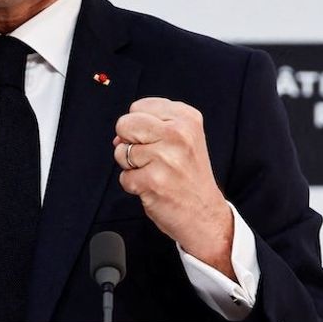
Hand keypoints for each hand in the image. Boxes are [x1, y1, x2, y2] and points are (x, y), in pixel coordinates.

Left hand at [113, 97, 234, 278]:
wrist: (205, 214)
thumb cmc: (188, 174)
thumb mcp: (184, 138)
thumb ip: (151, 126)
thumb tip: (117, 137)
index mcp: (187, 118)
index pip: (138, 107)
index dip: (140, 126)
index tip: (158, 141)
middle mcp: (178, 134)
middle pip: (125, 124)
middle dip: (130, 142)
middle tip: (152, 158)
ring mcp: (165, 158)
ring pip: (121, 152)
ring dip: (132, 166)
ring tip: (156, 173)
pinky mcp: (153, 181)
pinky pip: (124, 177)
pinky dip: (134, 185)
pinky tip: (154, 187)